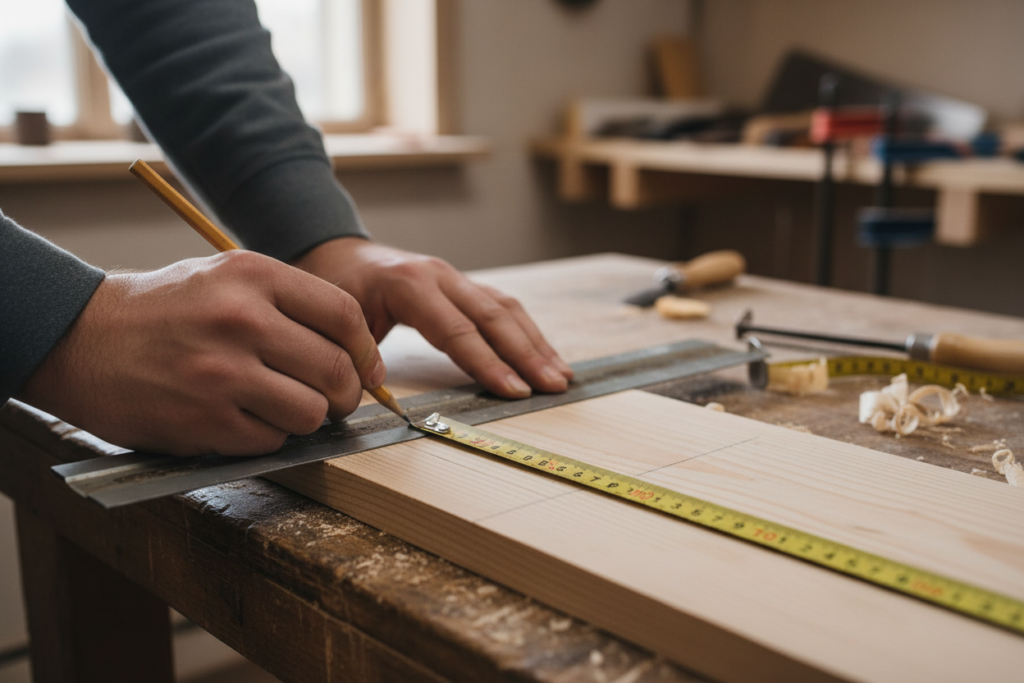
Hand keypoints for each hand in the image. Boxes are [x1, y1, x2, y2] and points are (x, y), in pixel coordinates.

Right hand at [17, 251, 383, 455]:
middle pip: (336, 370)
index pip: (344, 316)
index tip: (368, 369)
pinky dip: (269, 437)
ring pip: (311, 412)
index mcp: (252, 276)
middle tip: (336, 399)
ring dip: (308, 418)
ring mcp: (222, 373)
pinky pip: (272, 441)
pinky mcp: (204, 420)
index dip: (366, 350)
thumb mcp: (226, 278)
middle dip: (347, 393)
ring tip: (285, 407)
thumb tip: (360, 353)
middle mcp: (241, 320)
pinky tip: (245, 418)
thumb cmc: (164, 310)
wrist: (80, 339)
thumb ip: (291, 305)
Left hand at [291, 238, 572, 397]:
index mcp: (409, 284)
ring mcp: (455, 276)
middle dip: (527, 354)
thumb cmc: (336, 288)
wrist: (338, 254)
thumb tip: (377, 386)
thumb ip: (356, 353)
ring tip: (561, 375)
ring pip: (506, 307)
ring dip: (536, 343)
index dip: (488, 363)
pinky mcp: (463, 285)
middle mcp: (439, 275)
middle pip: (493, 316)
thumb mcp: (337, 320)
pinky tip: (544, 355)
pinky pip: (502, 306)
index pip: (457, 330)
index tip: (515, 390)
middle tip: (553, 386)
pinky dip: (527, 332)